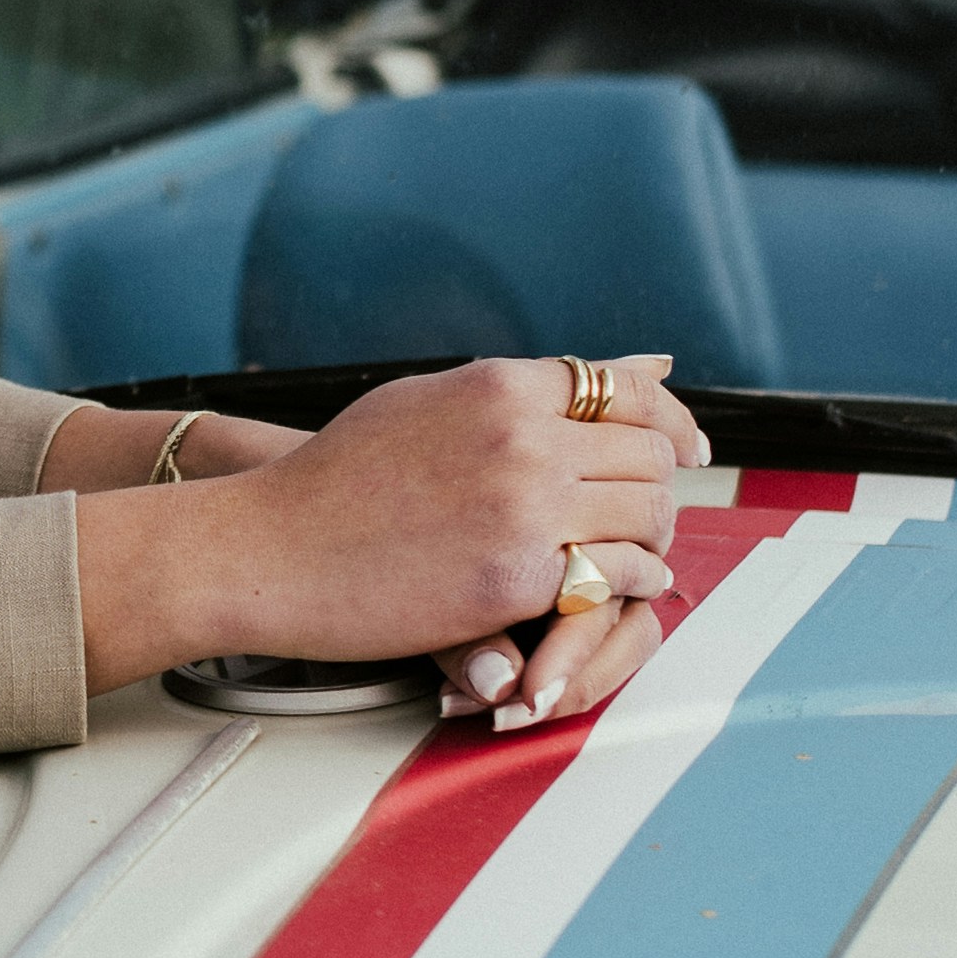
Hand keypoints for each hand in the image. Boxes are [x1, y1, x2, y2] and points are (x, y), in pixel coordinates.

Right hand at [67, 351, 708, 717]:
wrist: (270, 548)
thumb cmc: (336, 479)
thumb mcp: (425, 400)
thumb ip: (514, 390)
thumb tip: (607, 369)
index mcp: (499, 386)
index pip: (625, 390)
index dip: (670, 421)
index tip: (686, 447)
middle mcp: (522, 437)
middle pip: (648, 454)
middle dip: (660, 485)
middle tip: (649, 513)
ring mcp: (524, 507)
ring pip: (648, 514)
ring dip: (651, 537)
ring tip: (634, 553)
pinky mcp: (518, 577)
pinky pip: (621, 574)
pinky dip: (631, 582)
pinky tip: (612, 588)